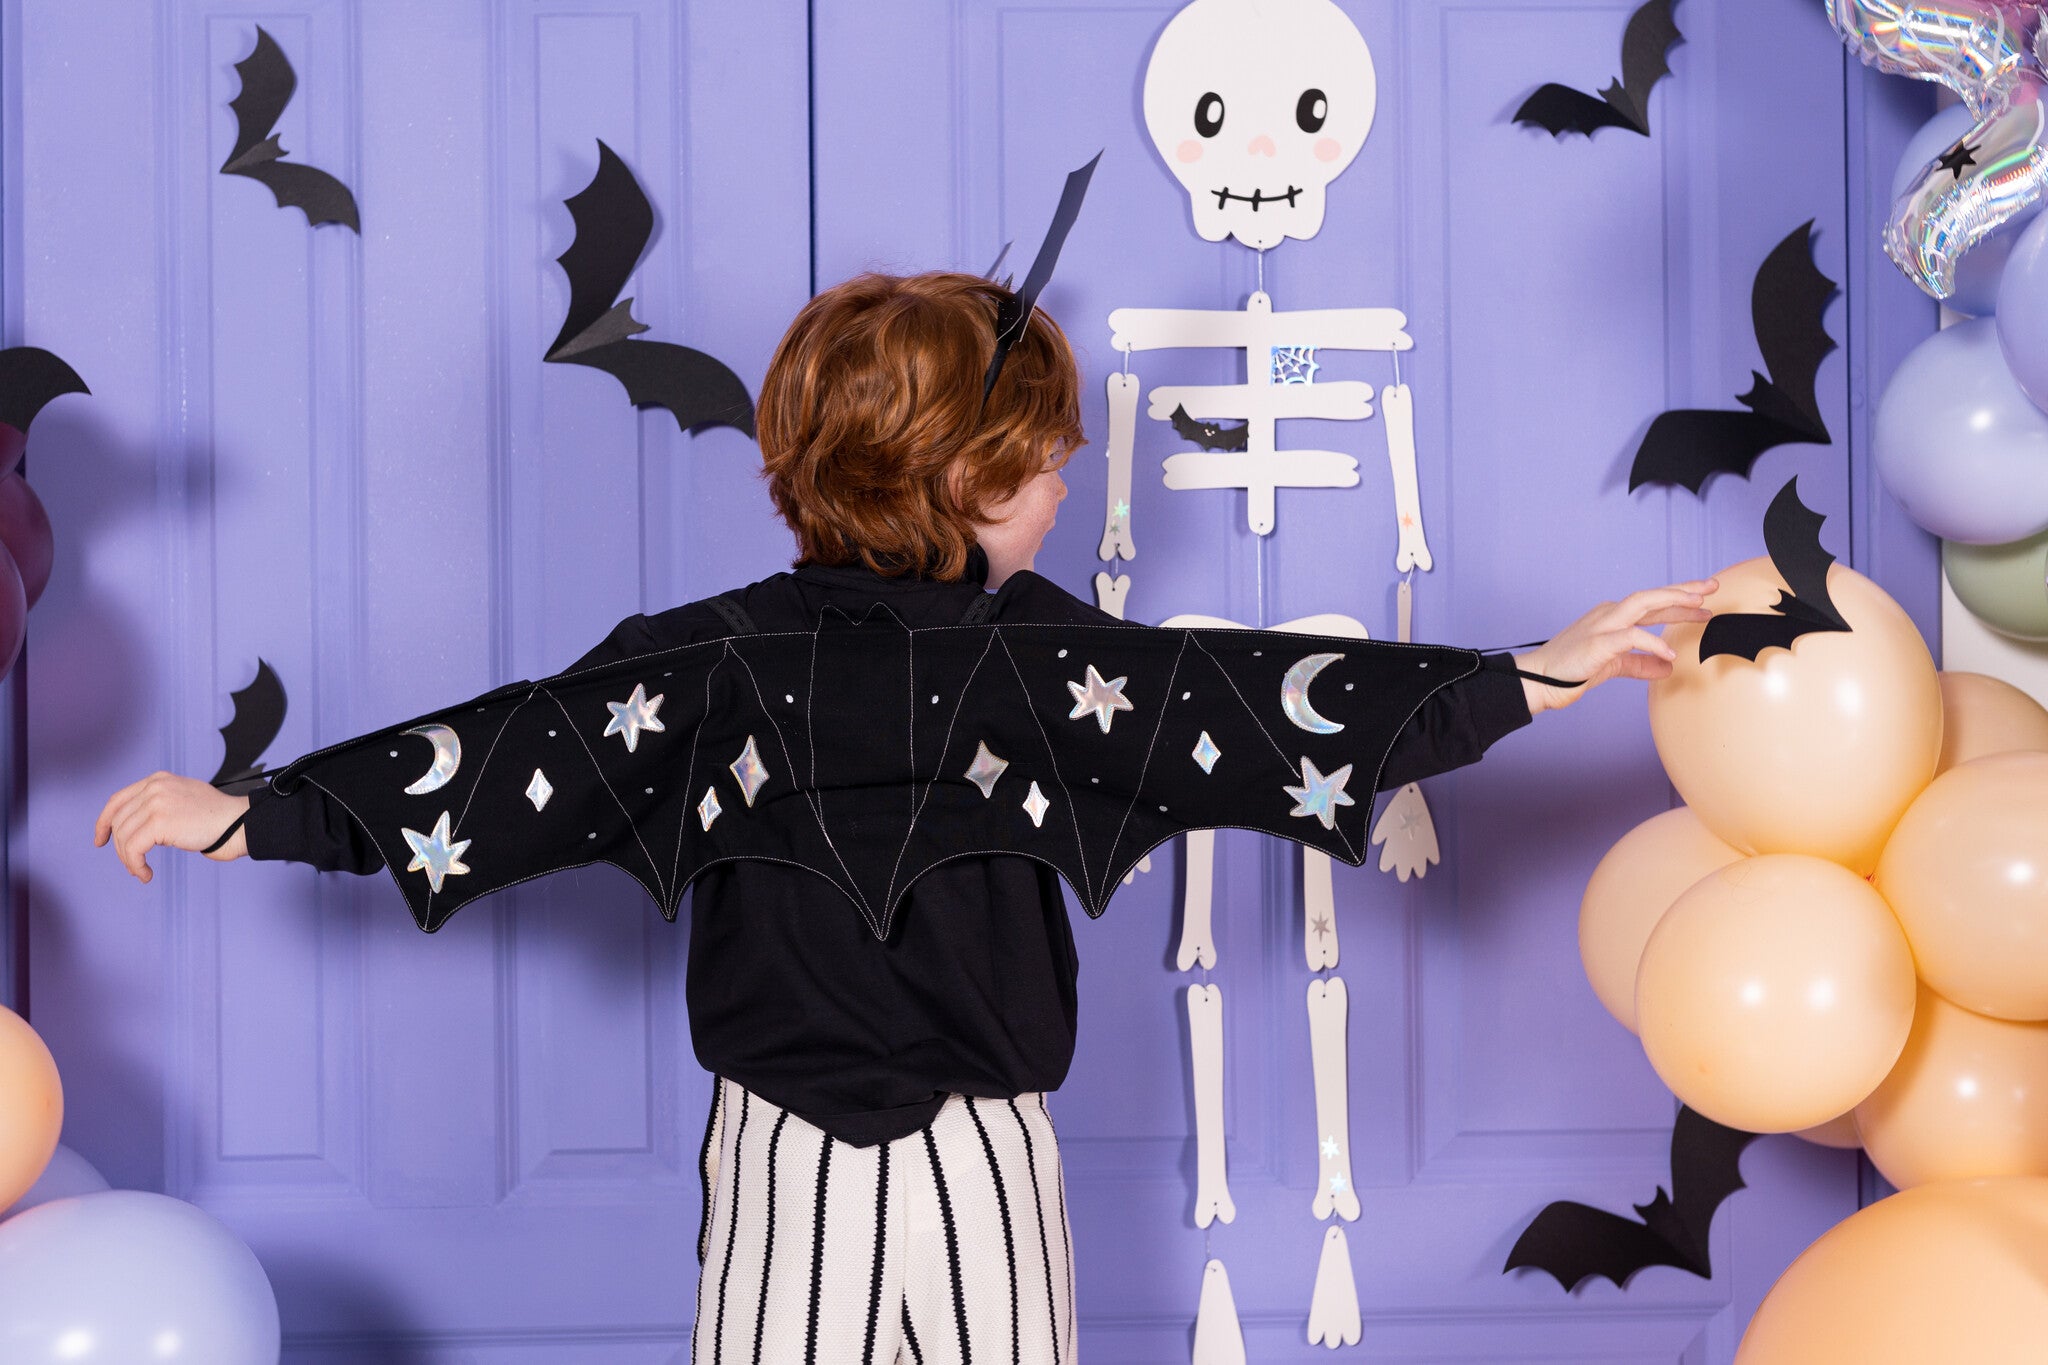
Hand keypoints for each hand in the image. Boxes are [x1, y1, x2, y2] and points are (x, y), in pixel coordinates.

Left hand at [93, 772, 251, 882]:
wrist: (239, 823)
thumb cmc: (218, 817)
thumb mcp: (183, 797)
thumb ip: (160, 802)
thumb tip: (137, 825)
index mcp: (158, 780)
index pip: (118, 800)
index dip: (104, 822)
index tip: (101, 840)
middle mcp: (154, 787)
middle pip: (119, 822)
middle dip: (120, 848)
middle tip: (133, 865)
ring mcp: (156, 803)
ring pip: (124, 837)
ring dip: (129, 860)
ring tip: (142, 871)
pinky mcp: (159, 822)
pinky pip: (133, 849)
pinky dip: (136, 865)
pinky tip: (147, 874)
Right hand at [1512, 577, 1717, 714]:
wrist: (1538, 680)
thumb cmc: (1571, 671)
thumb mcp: (1613, 666)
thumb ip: (1640, 664)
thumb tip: (1667, 667)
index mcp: (1611, 617)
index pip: (1651, 604)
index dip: (1678, 600)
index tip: (1703, 601)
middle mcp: (1608, 614)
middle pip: (1651, 596)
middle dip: (1683, 591)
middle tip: (1713, 587)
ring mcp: (1602, 625)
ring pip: (1642, 603)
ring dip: (1672, 602)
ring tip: (1699, 607)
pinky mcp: (1598, 642)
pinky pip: (1631, 637)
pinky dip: (1653, 644)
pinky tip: (1670, 655)